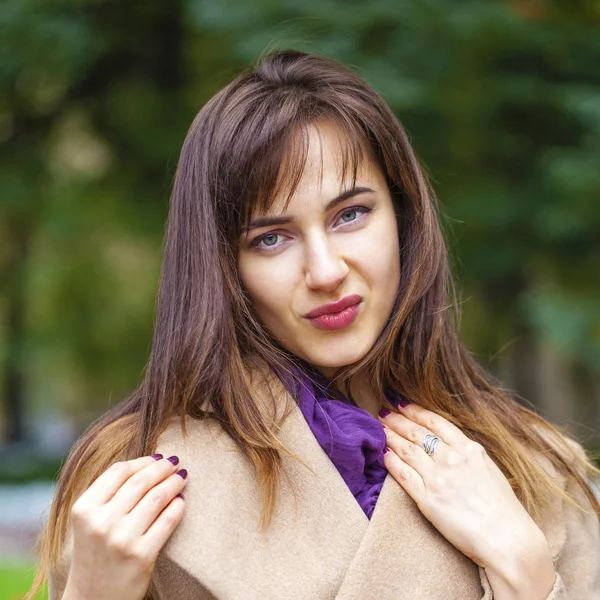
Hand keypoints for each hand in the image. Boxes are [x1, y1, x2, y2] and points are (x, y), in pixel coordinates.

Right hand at [63, 454, 187, 599]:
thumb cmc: (95, 552)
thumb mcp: (89, 520)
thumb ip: (108, 493)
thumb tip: (147, 463)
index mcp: (84, 509)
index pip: (119, 471)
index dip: (142, 461)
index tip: (157, 458)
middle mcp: (101, 522)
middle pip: (140, 482)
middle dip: (162, 468)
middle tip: (175, 462)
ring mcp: (122, 539)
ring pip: (156, 498)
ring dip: (173, 483)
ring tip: (182, 477)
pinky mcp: (142, 556)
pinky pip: (167, 521)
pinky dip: (177, 507)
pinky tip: (181, 501)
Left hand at [377, 402, 551, 577]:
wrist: (508, 541)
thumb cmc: (504, 510)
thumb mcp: (490, 469)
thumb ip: (469, 454)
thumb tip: (453, 446)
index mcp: (469, 449)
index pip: (435, 422)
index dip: (415, 411)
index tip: (401, 403)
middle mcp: (452, 459)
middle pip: (417, 433)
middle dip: (397, 420)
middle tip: (383, 411)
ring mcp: (438, 479)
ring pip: (407, 450)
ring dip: (390, 437)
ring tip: (379, 428)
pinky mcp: (428, 501)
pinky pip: (403, 476)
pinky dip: (391, 462)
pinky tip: (383, 454)